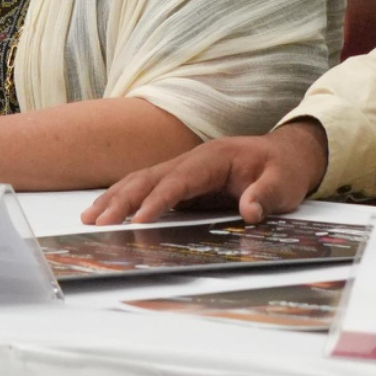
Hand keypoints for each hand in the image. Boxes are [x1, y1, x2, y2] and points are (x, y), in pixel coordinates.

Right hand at [83, 120, 329, 224]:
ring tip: (90, 217)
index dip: (158, 200)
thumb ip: (267, 195)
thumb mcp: (284, 183)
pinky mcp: (183, 183)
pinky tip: (109, 211)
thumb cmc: (283, 169)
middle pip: (149, 177)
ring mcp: (185, 170)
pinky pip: (149, 188)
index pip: (179, 180)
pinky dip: (126, 198)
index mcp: (213, 158)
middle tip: (97, 221)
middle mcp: (192, 160)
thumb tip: (249, 211)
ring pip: (142, 180)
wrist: (286, 155)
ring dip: (115, 197)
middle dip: (121, 199)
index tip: (138, 220)